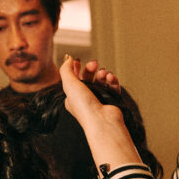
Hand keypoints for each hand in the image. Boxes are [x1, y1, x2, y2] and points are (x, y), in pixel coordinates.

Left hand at [59, 55, 142, 170]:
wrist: (102, 121)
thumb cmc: (84, 106)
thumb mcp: (69, 84)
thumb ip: (65, 69)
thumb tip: (67, 58)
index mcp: (72, 97)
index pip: (73, 79)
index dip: (75, 68)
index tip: (78, 60)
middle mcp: (85, 99)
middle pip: (88, 78)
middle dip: (91, 68)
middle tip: (94, 63)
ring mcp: (99, 100)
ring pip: (101, 81)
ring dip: (102, 74)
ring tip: (104, 74)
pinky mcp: (111, 100)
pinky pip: (112, 86)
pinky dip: (112, 80)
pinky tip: (111, 78)